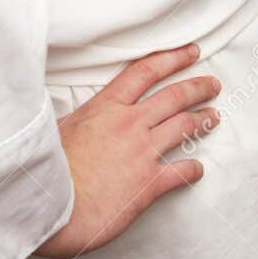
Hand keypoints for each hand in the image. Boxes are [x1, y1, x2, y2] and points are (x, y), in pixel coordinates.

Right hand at [34, 43, 219, 258]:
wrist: (47, 206)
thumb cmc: (43, 170)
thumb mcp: (54, 129)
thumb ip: (75, 119)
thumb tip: (73, 115)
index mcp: (106, 107)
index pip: (146, 72)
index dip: (172, 59)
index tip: (191, 52)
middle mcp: (130, 124)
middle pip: (173, 96)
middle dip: (197, 87)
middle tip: (213, 84)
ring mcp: (142, 153)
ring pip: (183, 127)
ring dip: (202, 120)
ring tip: (214, 117)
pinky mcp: (148, 185)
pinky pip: (180, 172)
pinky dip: (193, 169)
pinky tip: (198, 169)